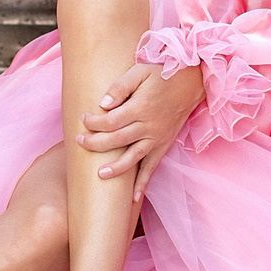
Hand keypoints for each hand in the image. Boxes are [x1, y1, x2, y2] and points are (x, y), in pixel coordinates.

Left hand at [81, 62, 202, 193]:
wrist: (191, 82)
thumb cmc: (162, 74)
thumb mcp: (139, 72)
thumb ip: (120, 87)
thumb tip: (102, 104)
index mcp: (140, 107)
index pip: (111, 120)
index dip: (94, 122)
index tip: (83, 119)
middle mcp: (148, 126)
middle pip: (117, 140)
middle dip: (96, 144)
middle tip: (80, 143)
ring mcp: (157, 138)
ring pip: (134, 158)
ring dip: (117, 168)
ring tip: (100, 175)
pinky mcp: (163, 145)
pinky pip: (152, 167)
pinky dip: (143, 183)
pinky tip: (134, 198)